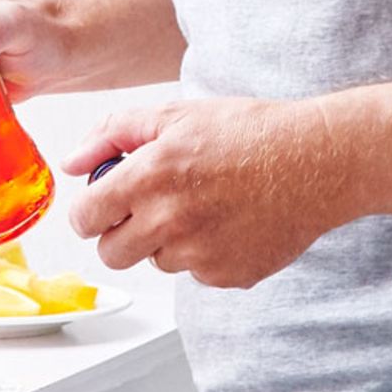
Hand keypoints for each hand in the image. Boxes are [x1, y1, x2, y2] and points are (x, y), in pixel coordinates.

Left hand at [65, 97, 351, 286]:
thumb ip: (114, 134)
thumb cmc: (250, 132)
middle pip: (112, 253)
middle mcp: (170, 221)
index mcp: (150, 177)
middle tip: (151, 207)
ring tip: (205, 205)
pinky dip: (205, 254)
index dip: (90, 211)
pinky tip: (230, 222)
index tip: (104, 204)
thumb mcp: (177, 115)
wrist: (318, 161)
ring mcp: (199, 255)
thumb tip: (74, 163)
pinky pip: (196, 273)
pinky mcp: (227, 276)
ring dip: (168, 241)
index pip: (85, 218)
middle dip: (122, 232)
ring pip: (157, 262)